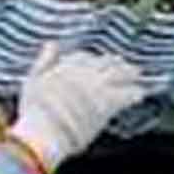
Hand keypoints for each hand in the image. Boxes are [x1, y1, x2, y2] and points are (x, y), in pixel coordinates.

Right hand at [8, 40, 152, 171]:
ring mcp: (97, 86)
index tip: (100, 61)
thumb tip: (51, 43)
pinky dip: (135, 94)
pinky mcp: (108, 103)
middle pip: (106, 62)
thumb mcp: (32, 81)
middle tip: (126, 65)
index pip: (84, 57)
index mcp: (65, 65)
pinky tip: (141, 95)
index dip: (93, 60)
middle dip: (116, 63)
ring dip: (130, 74)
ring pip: (120, 74)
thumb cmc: (34, 111)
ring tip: (138, 76)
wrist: (45, 130)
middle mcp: (84, 72)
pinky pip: (127, 94)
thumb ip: (43, 60)